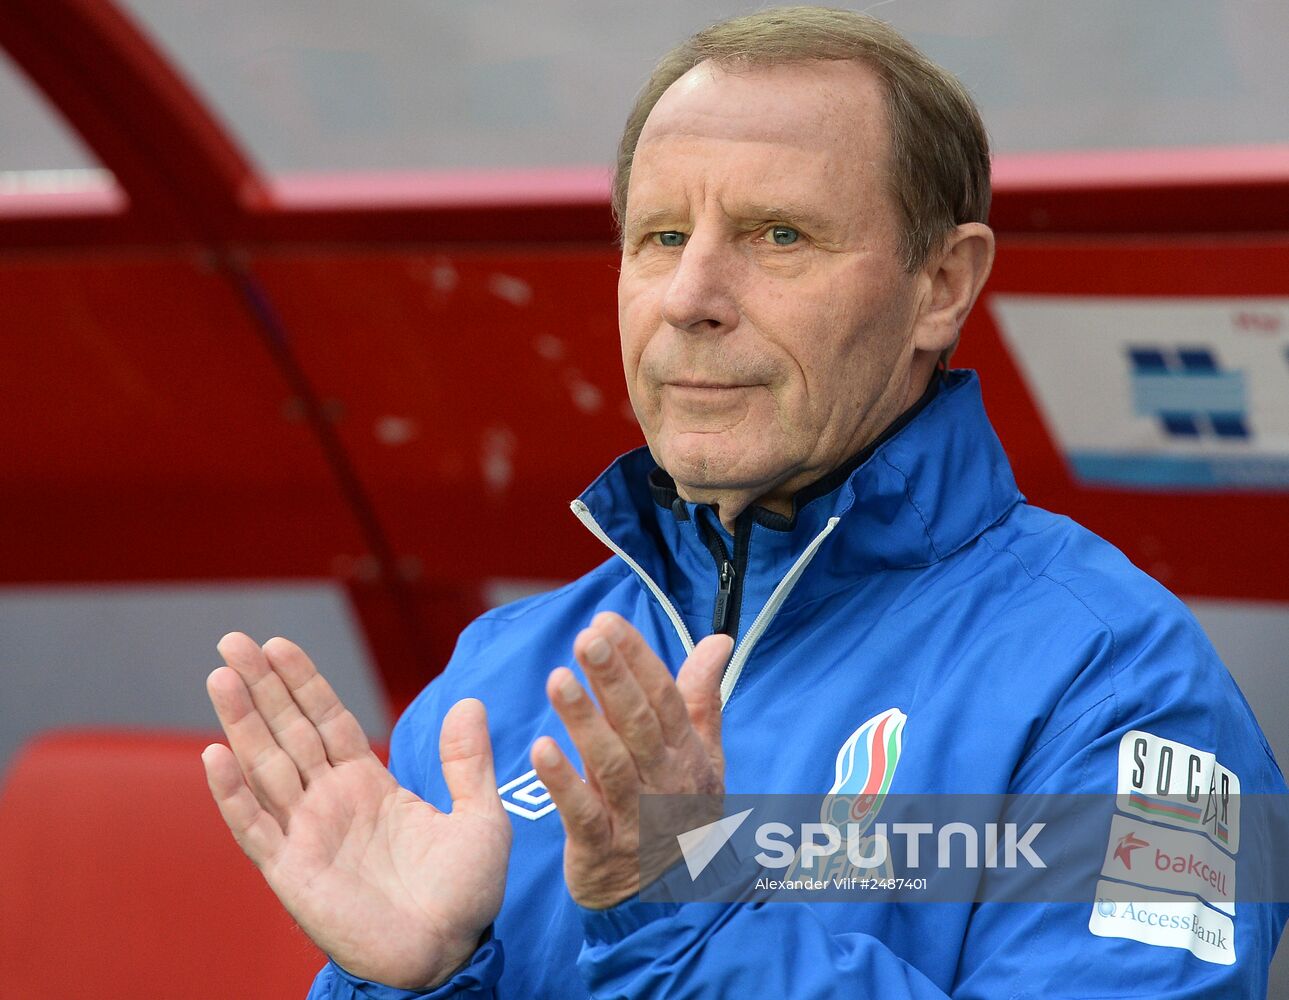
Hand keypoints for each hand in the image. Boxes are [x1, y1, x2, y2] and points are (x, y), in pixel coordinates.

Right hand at [202, 633, 510, 989]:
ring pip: (265, 766)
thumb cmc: (465, 892)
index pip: (327, 719)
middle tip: (232, 640)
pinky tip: (215, 756)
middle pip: (287, 731)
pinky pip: (255, 827)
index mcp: (369, 784)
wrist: (450, 953)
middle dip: (261, 686)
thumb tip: (470, 701)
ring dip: (241, 722)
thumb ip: (468, 762)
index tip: (279, 643)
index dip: (303, 682)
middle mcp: (330, 802)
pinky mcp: (291, 872)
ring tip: (220, 676)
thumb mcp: (479, 817)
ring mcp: (306, 834)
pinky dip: (233, 794)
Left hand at [530, 612, 732, 908]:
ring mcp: (635, 817)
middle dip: (613, 678)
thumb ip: (701, 697)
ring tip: (557, 680)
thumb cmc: (679, 810)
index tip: (606, 621)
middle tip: (586, 638)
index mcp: (687, 754)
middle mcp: (665, 782)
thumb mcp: (702, 756)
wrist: (666, 898)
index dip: (637, 658)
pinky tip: (541, 749)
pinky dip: (563, 783)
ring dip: (584, 721)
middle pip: (639, 724)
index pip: (664, 697)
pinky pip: (582, 814)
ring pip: (611, 763)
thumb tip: (717, 641)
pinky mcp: (600, 849)